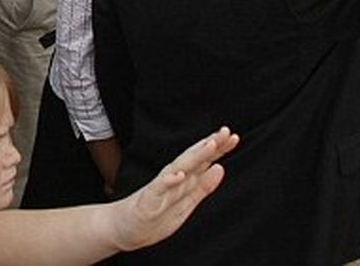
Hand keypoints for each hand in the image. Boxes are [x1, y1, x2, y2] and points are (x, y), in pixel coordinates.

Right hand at [113, 127, 238, 251]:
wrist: (125, 229)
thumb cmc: (156, 214)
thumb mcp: (187, 202)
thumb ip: (203, 186)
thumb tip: (221, 167)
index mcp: (184, 179)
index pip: (203, 160)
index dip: (219, 149)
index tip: (234, 137)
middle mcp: (173, 178)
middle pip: (194, 158)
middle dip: (210, 145)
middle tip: (226, 132)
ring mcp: (160, 187)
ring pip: (179, 168)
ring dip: (194, 156)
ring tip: (209, 145)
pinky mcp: (148, 199)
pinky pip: (158, 188)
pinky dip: (168, 180)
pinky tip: (179, 174)